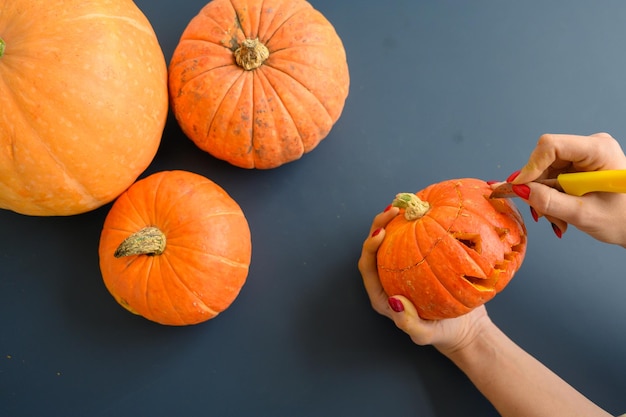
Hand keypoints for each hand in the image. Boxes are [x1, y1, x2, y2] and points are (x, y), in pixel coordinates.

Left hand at [358, 207, 491, 353]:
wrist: (465, 328)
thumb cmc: (441, 334)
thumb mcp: (425, 334)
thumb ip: (408, 323)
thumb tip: (395, 301)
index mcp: (381, 294)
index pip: (367, 266)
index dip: (369, 247)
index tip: (381, 232)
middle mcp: (389, 277)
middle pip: (376, 247)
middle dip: (380, 225)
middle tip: (394, 209)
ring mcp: (404, 267)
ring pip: (394, 239)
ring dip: (396, 220)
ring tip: (406, 202)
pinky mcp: (420, 260)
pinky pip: (417, 239)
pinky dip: (419, 224)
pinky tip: (428, 210)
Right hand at [510, 133, 625, 245]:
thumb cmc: (621, 219)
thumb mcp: (583, 215)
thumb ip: (549, 202)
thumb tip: (520, 190)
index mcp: (598, 150)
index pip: (552, 145)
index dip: (531, 166)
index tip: (518, 187)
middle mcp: (589, 147)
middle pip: (544, 160)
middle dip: (538, 188)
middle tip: (542, 214)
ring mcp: (582, 156)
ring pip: (543, 171)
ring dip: (543, 197)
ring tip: (558, 219)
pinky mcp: (576, 166)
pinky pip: (549, 177)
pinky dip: (549, 197)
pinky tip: (560, 212)